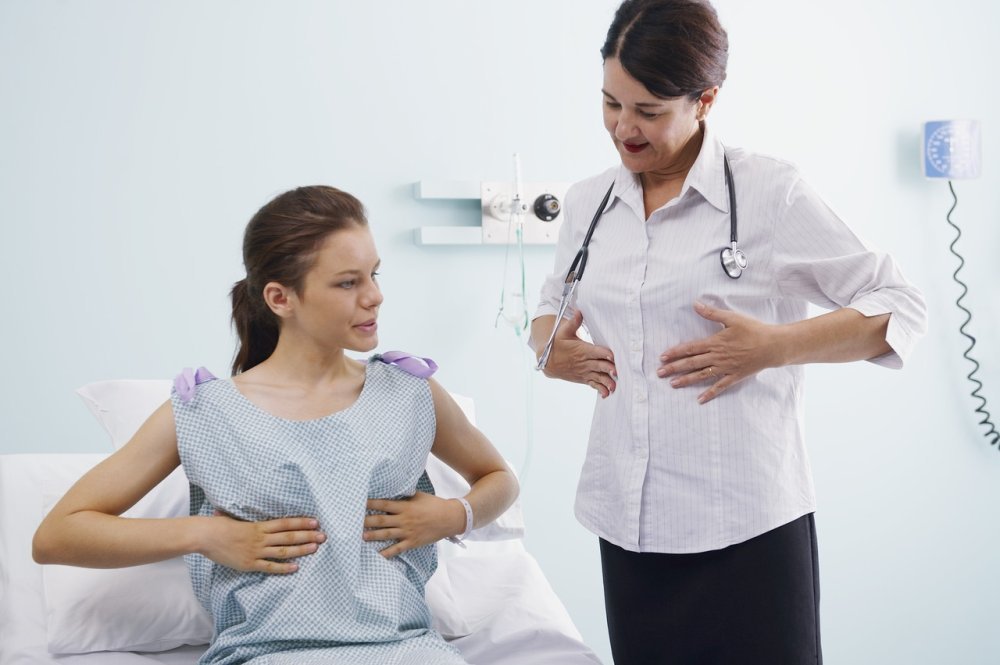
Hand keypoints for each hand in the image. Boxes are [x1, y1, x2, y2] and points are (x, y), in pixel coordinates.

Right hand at [198, 512, 324, 573]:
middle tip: (323, 536)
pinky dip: (283, 568)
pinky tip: (296, 567)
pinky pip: (270, 566)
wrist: (205, 536)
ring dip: (300, 550)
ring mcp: (256, 551)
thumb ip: (247, 516)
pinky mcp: (250, 564)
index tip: (315, 522)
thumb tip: (250, 508)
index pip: (285, 523)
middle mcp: (260, 538)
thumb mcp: (237, 517)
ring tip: (315, 548)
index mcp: (259, 525)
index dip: (301, 522)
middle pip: (289, 536)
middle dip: (307, 535)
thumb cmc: (219, 525)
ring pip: (283, 551)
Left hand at [364, 492, 464, 558]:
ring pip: (387, 534)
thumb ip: (404, 495)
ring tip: (361, 536)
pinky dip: (387, 553)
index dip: (371, 503)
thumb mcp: (418, 496)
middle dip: (367, 521)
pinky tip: (377, 556)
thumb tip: (392, 489)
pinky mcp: (412, 542)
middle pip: (382, 520)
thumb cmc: (434, 505)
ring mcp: (408, 532)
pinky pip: (397, 549)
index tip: (359, 503)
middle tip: (353, 522)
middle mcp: (404, 520)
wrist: (450, 518)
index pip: (384, 504)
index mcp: (405, 507)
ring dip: (373, 535)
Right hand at [540, 310, 616, 397]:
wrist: (548, 362)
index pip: (595, 351)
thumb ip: (574, 322)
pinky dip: (599, 389)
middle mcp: (584, 362)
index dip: (604, 353)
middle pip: (599, 365)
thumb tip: (579, 310)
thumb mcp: (563, 332)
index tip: (612, 355)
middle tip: (617, 372)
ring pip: (597, 377)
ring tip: (613, 387)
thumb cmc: (558, 344)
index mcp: (582, 350)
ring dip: (606, 382)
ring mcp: (584, 371)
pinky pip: (593, 384)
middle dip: (608, 368)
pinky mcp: (584, 378)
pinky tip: (606, 394)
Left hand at [657, 301, 782, 403]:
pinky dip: (710, 393)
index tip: (663, 357)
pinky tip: (700, 400)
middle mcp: (717, 357)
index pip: (690, 348)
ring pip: (702, 375)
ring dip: (686, 380)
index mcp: (715, 342)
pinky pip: (720, 386)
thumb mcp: (732, 318)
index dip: (675, 353)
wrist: (773, 345)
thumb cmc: (753, 330)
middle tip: (659, 373)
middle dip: (674, 368)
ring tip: (672, 384)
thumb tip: (696, 304)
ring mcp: (726, 368)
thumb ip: (712, 313)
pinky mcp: (735, 376)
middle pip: (692, 363)